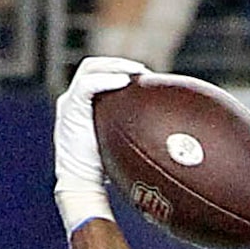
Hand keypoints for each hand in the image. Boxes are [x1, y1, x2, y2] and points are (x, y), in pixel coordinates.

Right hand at [54, 56, 144, 236]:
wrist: (80, 184)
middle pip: (95, 68)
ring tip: (138, 71)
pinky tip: (125, 82)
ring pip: (90, 69)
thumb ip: (140, 142)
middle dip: (119, 64)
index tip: (147, 79)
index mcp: (87, 108)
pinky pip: (87, 86)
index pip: (101, 78)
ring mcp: (70, 103)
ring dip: (115, 66)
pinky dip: (106, 80)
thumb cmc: (104, 175)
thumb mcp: (124, 153)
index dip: (121, 72)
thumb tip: (180, 152)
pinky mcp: (70, 108)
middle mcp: (76, 101)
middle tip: (145, 72)